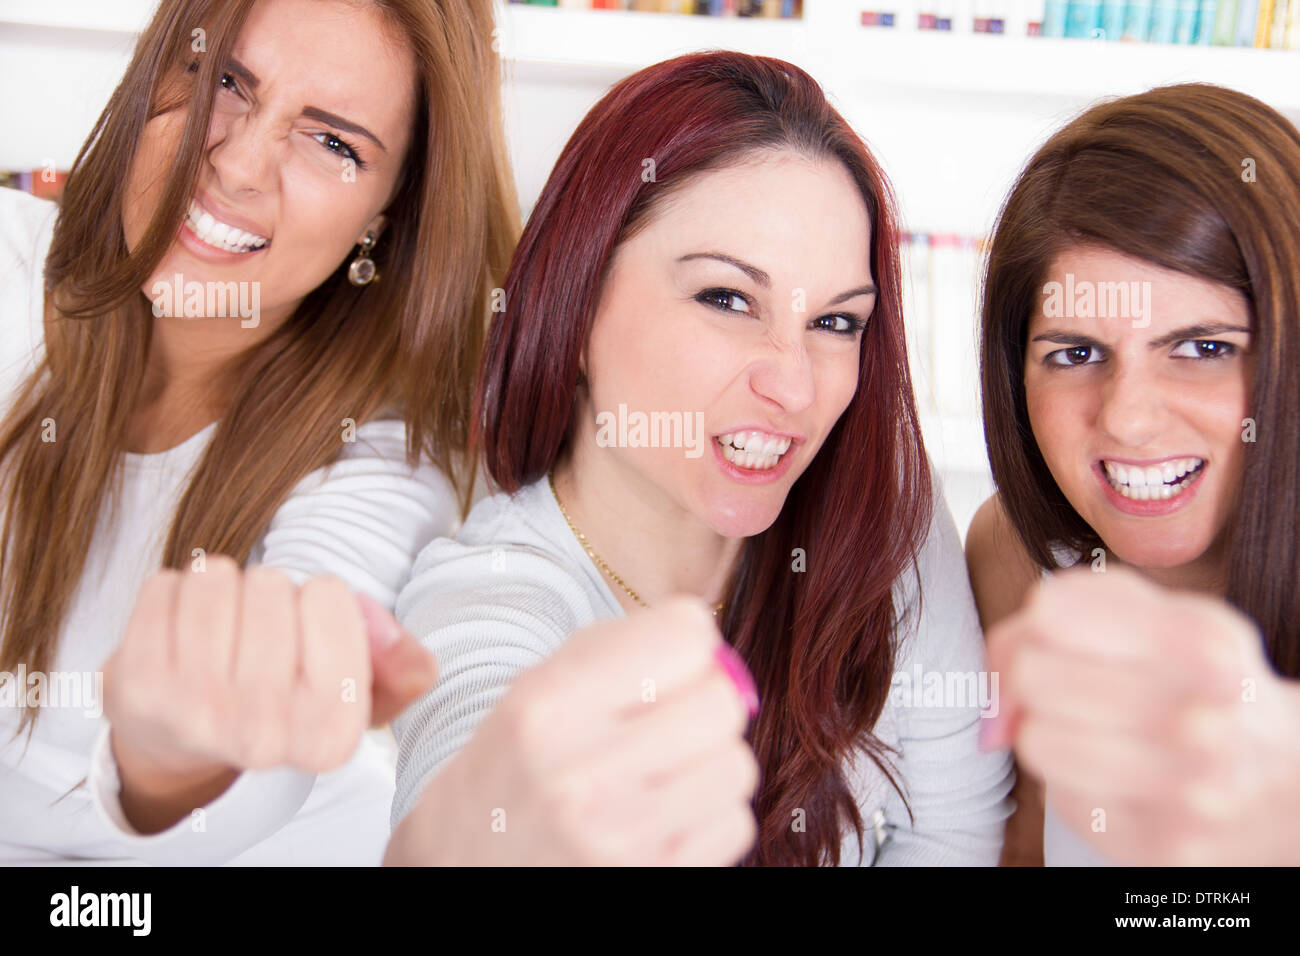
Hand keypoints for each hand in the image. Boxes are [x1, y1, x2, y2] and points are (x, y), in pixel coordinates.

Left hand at [104, 556, 437, 831]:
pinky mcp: (137, 689)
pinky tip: (179, 633)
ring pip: (218, 578)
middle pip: (274, 584)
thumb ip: (403, 664)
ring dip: (222, 590)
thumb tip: (393, 642)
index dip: (322, 602)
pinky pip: (165, 585)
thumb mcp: (359, 688)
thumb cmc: (282, 696)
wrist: (181, 737)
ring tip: (221, 630)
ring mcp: (195, 714)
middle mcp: (264, 737)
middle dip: (270, 595)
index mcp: (331, 736)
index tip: (308, 640)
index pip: (331, 597)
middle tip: (258, 637)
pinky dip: (174, 594)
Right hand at [387, 597, 759, 865]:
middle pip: (721, 703)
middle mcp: (582, 778)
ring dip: (709, 763)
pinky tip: (664, 817)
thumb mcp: (532, 693)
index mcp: (547, 710)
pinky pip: (735, 825)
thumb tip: (702, 637)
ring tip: (662, 773)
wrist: (460, 874)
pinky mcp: (655, 882)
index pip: (685, 636)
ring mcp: (621, 842)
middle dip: (703, 701)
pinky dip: (709, 818)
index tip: (670, 656)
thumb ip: (616, 650)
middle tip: (668, 718)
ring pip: (736, 766)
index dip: (687, 640)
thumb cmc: (508, 774)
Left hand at [983, 564, 1299, 864]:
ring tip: (1104, 737)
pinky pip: (1061, 800)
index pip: (1052, 611)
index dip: (1034, 627)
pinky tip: (1126, 782)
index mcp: (1202, 641)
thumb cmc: (1198, 685)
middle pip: (1032, 675)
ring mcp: (1187, 790)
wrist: (1286, 781)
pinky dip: (1079, 788)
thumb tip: (994, 704)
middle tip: (1084, 696)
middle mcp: (1200, 716)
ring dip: (1053, 737)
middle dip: (1039, 683)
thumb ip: (1062, 614)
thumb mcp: (1161, 619)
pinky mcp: (1164, 847)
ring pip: (1035, 741)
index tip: (1055, 644)